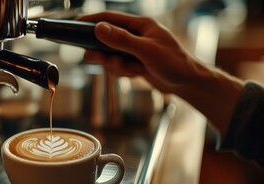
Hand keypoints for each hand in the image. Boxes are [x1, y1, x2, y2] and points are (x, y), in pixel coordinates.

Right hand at [78, 11, 209, 94]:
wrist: (188, 84)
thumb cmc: (174, 63)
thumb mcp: (146, 51)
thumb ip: (122, 40)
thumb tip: (99, 28)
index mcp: (141, 25)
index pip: (111, 18)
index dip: (93, 20)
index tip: (76, 24)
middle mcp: (137, 35)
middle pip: (108, 39)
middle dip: (101, 51)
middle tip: (93, 57)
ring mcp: (135, 50)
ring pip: (112, 56)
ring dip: (115, 65)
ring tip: (128, 69)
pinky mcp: (135, 63)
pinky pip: (119, 66)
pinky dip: (123, 72)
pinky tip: (135, 74)